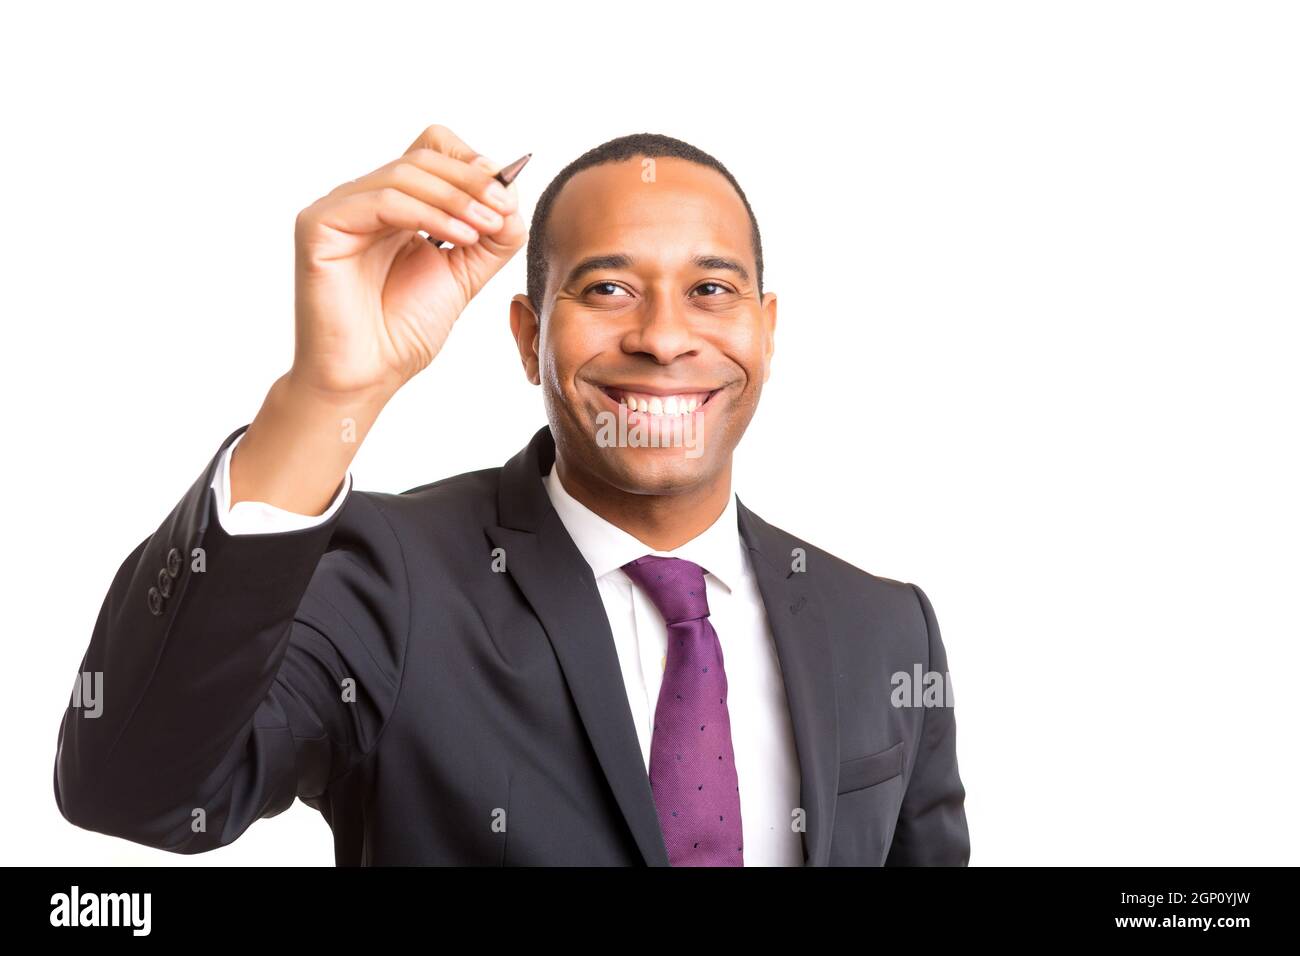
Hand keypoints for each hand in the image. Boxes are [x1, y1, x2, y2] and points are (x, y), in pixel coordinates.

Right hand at [290, 123, 525, 398]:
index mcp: (394, 205)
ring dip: (457, 196)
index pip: (431, 151)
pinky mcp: (319, 224)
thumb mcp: (463, 275)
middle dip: (471, 181)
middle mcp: (363, 199)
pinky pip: (381, 200)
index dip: (469, 163)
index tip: (503, 195)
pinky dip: (428, 212)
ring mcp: (338, 209)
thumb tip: (511, 194)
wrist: (367, 375)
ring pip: (405, 173)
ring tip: (488, 225)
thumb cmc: (403, 331)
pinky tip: (460, 236)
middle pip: (422, 157)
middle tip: (503, 207)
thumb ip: (491, 237)